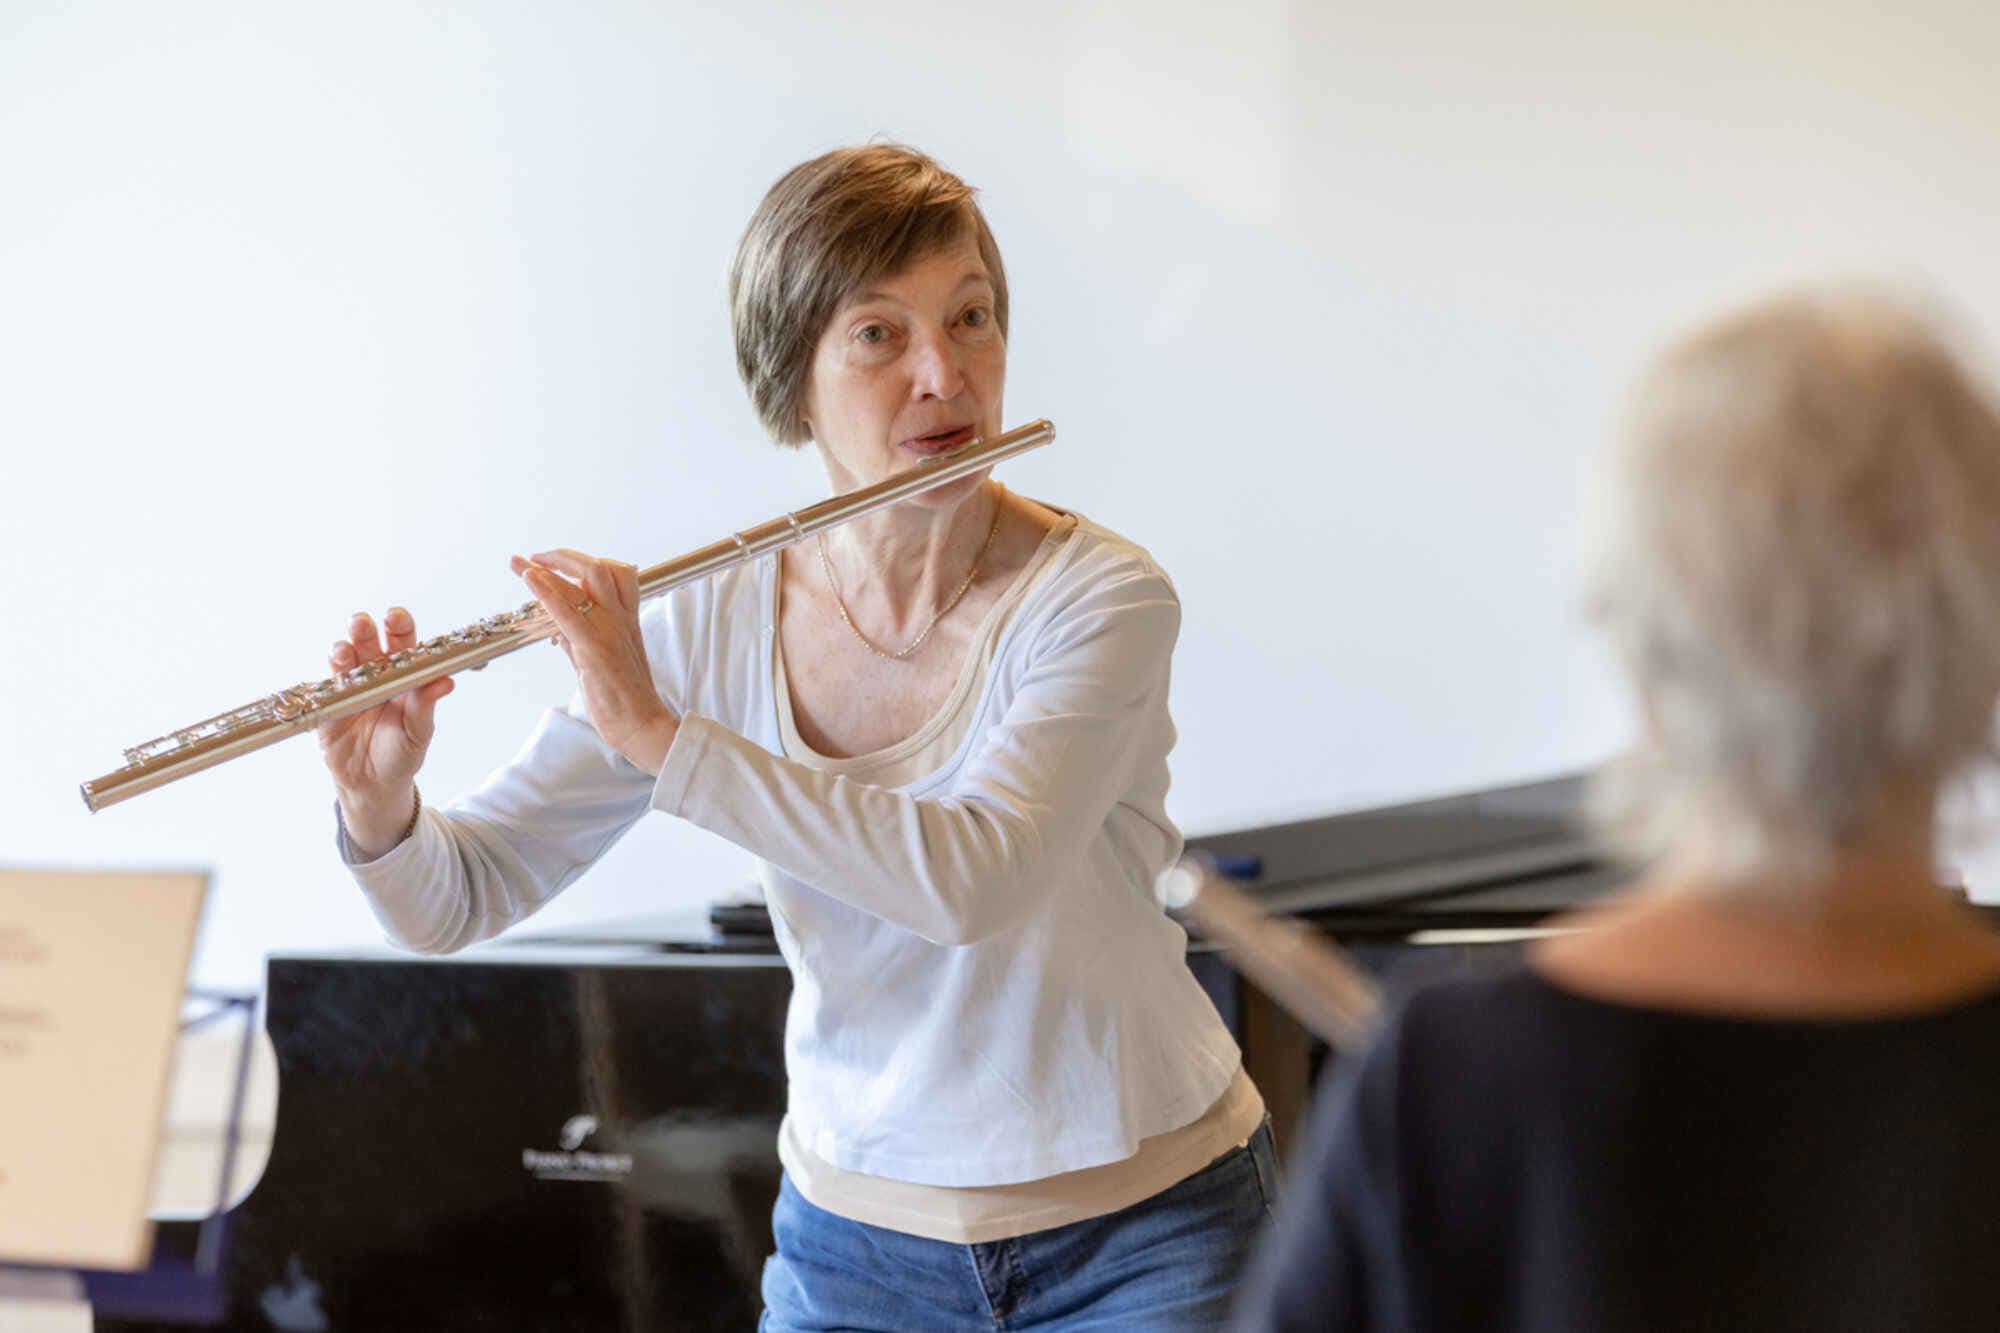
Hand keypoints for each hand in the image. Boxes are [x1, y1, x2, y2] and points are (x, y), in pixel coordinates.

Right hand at [320, 607, 453, 852]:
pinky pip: (325, 687)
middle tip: (362, 622)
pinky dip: (325, 680)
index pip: (403, 645)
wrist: (372, 784)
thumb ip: (426, 707)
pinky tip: (327, 676)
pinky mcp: (329, 706)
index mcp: (404, 677)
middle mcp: (375, 675)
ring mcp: (350, 688)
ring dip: (342, 651)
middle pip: (369, 644)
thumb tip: (447, 681)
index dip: (399, 628)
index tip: (396, 617)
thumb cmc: (402, 754)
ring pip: (344, 660)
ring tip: (344, 651)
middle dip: (364, 630)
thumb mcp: (418, 733)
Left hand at [512, 549, 678, 773]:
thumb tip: (555, 627)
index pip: (615, 574)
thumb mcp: (598, 663)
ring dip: (549, 567)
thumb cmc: (624, 701)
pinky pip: (569, 612)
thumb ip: (577, 641)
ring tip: (520, 563)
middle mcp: (622, 620)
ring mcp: (611, 632)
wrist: (642, 727)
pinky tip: (530, 578)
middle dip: (563, 557)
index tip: (554, 562)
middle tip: (536, 557)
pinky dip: (547, 591)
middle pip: (599, 568)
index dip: (583, 563)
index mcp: (628, 621)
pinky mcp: (596, 649)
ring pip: (586, 581)